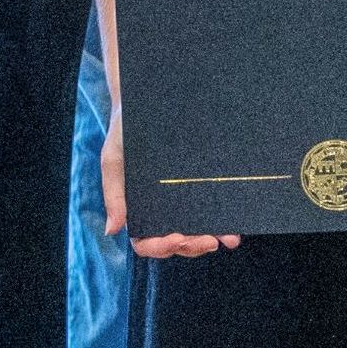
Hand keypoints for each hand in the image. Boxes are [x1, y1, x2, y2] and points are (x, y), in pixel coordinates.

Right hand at [104, 113, 239, 257]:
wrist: (147, 100)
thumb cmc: (125, 132)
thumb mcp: (114, 160)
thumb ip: (114, 195)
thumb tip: (111, 231)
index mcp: (137, 210)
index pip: (146, 242)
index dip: (161, 247)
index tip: (176, 238)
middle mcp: (160, 210)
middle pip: (176, 243)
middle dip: (192, 246)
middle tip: (209, 241)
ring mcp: (180, 202)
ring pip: (195, 233)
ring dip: (211, 240)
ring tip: (229, 238)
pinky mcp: (198, 188)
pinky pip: (210, 211)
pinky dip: (222, 223)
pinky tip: (234, 226)